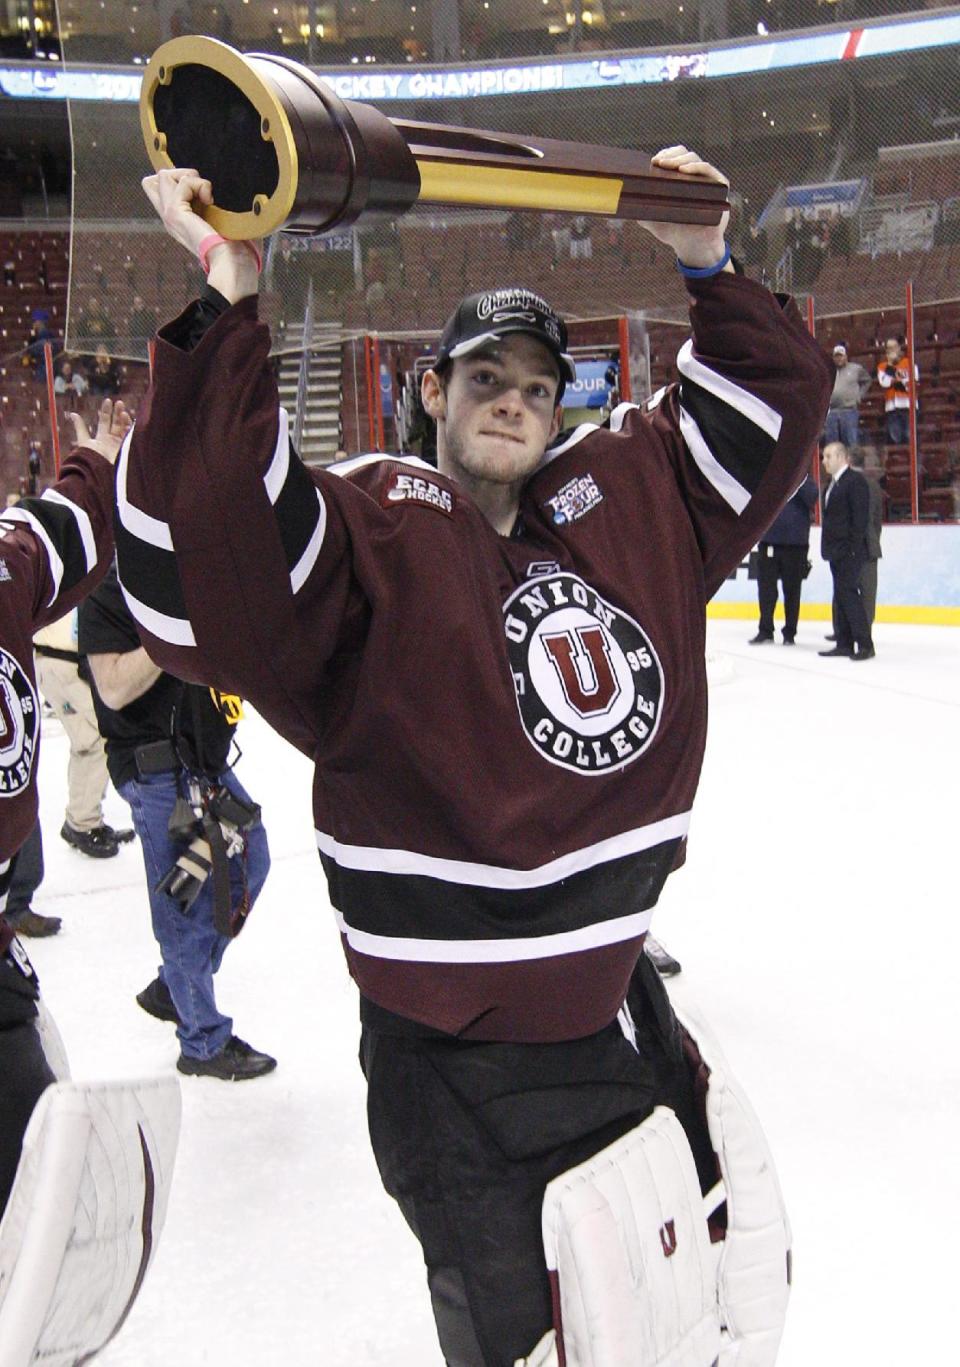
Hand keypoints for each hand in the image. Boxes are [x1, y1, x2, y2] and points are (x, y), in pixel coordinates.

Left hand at [66, 397, 131, 466]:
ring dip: (124, 419)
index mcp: (102, 438)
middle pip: (116, 423)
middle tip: (119, 402)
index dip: (106, 411)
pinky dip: (131, 429)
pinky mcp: (127, 450)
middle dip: (117, 412)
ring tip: (123, 411)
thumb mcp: (84, 441)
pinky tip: (130, 421)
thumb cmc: (91, 458)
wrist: (101, 472)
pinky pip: (131, 437)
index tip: (108, 400)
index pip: (105, 421)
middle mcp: (112, 441)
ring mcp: (121, 445)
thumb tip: (72, 413)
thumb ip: (80, 427)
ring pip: (124, 428)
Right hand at [142, 166, 261, 303]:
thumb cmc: (235, 247)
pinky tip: (210, 201)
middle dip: (181, 174)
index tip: (201, 191)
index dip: (178, 178)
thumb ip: (209, 203)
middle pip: (157, 179)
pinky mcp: (175, 213)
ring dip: (191, 178)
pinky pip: (183, 182)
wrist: (233, 264)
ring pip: (164, 176)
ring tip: (206, 196)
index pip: (158, 188)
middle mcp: (169, 217)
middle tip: (202, 191)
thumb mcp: (220, 221)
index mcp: (177, 220)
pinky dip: (200, 185)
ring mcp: (169, 215)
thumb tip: (218, 189)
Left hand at [640, 146, 729, 269]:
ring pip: (695, 160)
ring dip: (681, 160)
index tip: (652, 162)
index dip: (664, 155)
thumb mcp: (651, 219)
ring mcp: (708, 180)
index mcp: (680, 178)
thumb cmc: (674, 231)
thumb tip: (618, 202)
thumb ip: (638, 208)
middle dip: (670, 156)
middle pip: (684, 154)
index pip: (674, 157)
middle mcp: (695, 176)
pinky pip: (710, 171)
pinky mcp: (720, 186)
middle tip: (658, 162)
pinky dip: (697, 168)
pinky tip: (685, 170)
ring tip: (669, 165)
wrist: (692, 247)